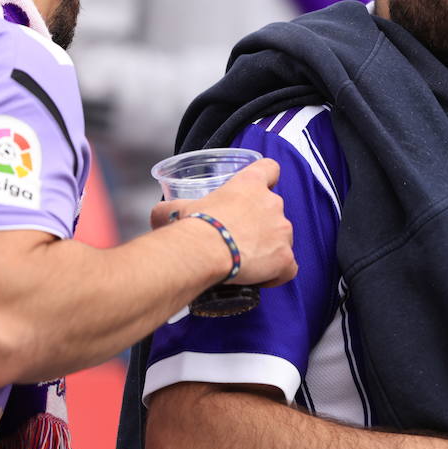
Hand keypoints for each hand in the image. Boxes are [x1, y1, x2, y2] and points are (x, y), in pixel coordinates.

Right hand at [152, 159, 296, 286]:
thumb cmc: (191, 226)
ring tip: (246, 262)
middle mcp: (272, 202)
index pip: (270, 168)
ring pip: (283, 238)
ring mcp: (282, 230)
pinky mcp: (285, 256)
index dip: (267, 178)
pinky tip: (262, 280)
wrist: (203, 251)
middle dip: (261, 223)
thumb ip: (170, 208)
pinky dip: (278, 273)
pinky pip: (289, 267)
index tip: (257, 193)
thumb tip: (159, 215)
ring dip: (269, 248)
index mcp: (249, 184)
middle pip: (275, 209)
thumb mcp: (175, 209)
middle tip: (239, 238)